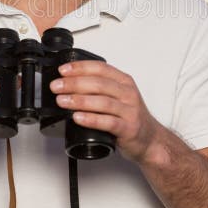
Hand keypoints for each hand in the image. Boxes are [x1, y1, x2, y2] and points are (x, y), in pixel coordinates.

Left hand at [50, 61, 166, 163]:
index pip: (100, 68)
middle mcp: (128, 94)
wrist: (150, 139)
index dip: (80, 67)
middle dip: (74, 83)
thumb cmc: (130, 117)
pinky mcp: (128, 129)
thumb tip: (69, 83)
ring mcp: (130, 111)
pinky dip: (91, 119)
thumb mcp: (118, 96)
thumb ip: (99, 88)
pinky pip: (108, 122)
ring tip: (62, 101)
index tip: (63, 70)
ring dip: (79, 100)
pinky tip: (77, 118)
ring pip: (102, 102)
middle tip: (56, 86)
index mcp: (124, 81)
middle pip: (98, 84)